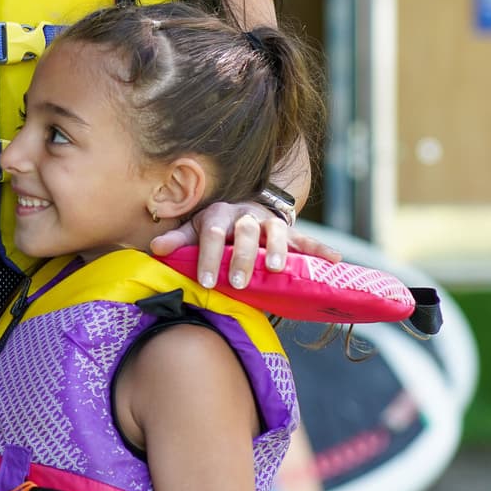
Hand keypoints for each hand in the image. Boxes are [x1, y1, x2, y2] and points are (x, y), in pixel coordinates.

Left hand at [150, 199, 339, 289]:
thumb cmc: (216, 226)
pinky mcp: (290, 231)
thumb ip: (178, 240)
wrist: (245, 208)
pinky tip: (335, 260)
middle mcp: (246, 215)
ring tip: (279, 269)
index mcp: (219, 215)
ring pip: (276, 231)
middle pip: (246, 231)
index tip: (203, 280)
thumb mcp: (195, 229)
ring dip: (278, 249)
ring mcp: (270, 222)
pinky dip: (321, 249)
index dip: (206, 255)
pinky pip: (307, 240)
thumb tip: (155, 248)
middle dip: (242, 257)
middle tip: (238, 282)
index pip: (211, 233)